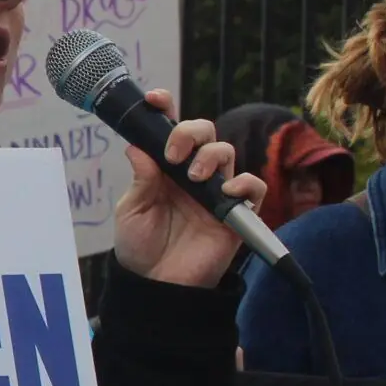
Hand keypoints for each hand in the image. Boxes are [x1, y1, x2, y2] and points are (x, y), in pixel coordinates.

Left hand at [111, 90, 266, 287]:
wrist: (156, 284)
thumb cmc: (141, 245)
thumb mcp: (133, 209)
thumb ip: (141, 178)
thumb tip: (137, 145)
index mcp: (164, 167)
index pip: (169, 129)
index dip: (164, 108)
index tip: (154, 100)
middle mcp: (192, 173)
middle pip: (204, 131)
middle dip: (190, 132)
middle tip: (173, 154)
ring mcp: (215, 190)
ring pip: (226, 152)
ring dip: (211, 156)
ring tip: (193, 177)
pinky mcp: (235, 213)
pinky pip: (252, 187)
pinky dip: (244, 183)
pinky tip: (226, 190)